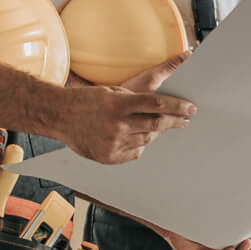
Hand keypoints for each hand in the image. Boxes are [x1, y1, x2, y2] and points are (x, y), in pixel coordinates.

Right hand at [57, 54, 194, 163]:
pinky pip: (134, 153)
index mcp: (119, 104)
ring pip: (147, 139)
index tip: (191, 108)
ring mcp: (113, 142)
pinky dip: (139, 145)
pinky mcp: (108, 156)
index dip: (177, 107)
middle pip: (156, 124)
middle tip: (185, 119)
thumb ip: (136, 99)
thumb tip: (162, 106)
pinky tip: (136, 137)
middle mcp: (117, 124)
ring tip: (157, 126)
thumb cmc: (87, 101)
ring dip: (155, 133)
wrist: (59, 115)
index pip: (157, 105)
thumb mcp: (112, 92)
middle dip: (175, 121)